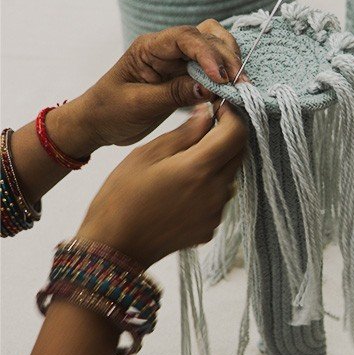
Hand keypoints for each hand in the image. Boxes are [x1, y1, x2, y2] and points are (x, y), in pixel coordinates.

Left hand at [46, 21, 247, 158]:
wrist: (96, 124)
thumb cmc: (109, 111)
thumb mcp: (140, 104)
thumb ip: (174, 93)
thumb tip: (209, 87)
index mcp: (149, 48)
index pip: (185, 38)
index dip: (208, 54)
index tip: (222, 78)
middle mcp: (166, 48)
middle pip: (206, 36)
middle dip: (226, 58)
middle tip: (240, 85)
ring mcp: (177, 60)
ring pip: (214, 46)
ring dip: (230, 62)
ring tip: (239, 86)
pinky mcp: (185, 75)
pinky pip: (211, 68)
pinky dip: (225, 76)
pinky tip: (232, 92)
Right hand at [75, 103, 246, 268]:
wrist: (115, 245)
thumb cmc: (122, 196)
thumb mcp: (148, 154)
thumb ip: (184, 133)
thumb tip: (207, 114)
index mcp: (200, 168)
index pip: (237, 133)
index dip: (231, 115)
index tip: (218, 109)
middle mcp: (216, 192)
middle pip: (238, 154)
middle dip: (226, 137)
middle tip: (203, 129)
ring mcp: (215, 213)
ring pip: (229, 176)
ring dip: (217, 163)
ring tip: (185, 162)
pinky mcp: (210, 228)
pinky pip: (218, 199)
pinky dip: (208, 187)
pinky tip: (182, 189)